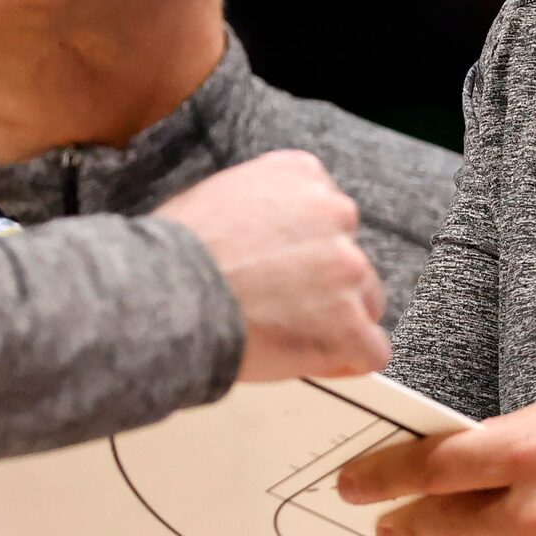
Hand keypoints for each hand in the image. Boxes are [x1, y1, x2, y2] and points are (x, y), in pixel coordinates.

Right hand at [154, 150, 387, 382]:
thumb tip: (269, 234)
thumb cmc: (174, 253)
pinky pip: (371, 351)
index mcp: (302, 173)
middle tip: (280, 308)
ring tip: (285, 335)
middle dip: (324, 285)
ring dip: (336, 321)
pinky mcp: (349, 322)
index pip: (328, 213)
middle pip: (350, 257)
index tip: (285, 273)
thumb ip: (263, 206)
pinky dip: (346, 360)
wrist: (163, 295)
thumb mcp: (218, 193)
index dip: (307, 251)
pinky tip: (313, 361)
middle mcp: (334, 212)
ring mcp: (347, 267)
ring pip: (364, 303)